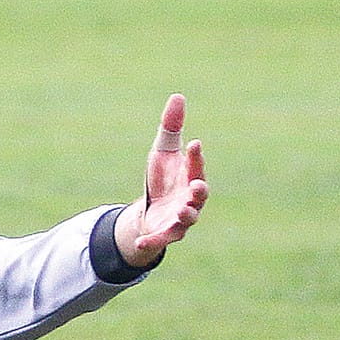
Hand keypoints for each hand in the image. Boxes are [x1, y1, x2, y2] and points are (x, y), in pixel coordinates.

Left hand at [116, 94, 207, 266]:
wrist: (150, 211)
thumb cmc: (162, 179)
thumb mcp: (162, 152)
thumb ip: (171, 129)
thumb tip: (177, 96)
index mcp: (191, 178)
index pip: (196, 166)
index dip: (195, 157)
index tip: (193, 144)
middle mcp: (190, 200)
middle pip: (200, 196)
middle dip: (200, 191)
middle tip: (198, 186)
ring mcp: (180, 219)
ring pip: (187, 220)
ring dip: (186, 216)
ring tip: (182, 213)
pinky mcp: (165, 234)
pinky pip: (160, 240)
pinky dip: (152, 242)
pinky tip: (140, 243)